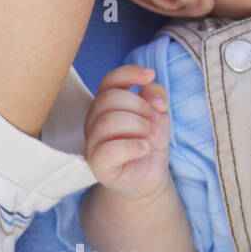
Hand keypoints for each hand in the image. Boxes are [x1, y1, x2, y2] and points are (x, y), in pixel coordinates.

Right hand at [84, 64, 170, 202]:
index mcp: (105, 104)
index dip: (129, 73)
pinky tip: (145, 148)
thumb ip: (155, 96)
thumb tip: (148, 89)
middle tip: (153, 123)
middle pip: (110, 99)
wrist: (147, 178)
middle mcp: (94, 120)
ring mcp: (93, 142)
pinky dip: (133, 146)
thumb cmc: (147, 143)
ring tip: (151, 137)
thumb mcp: (158, 115)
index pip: (110, 80)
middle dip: (140, 107)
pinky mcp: (97, 164)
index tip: (149, 75)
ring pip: (108, 122)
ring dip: (139, 127)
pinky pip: (110, 150)